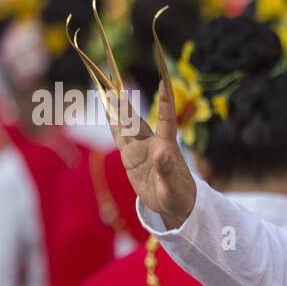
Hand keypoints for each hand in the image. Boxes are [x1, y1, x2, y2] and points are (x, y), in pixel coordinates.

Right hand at [111, 81, 196, 229]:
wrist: (173, 203)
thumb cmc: (179, 196)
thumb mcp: (173, 187)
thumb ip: (167, 170)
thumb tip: (161, 153)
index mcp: (167, 147)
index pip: (166, 120)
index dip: (165, 101)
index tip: (163, 82)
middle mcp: (152, 143)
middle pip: (137, 121)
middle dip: (126, 105)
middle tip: (113, 86)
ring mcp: (140, 149)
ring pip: (126, 126)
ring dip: (117, 110)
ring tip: (107, 90)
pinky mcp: (130, 158)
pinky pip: (119, 138)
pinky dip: (112, 124)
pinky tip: (107, 111)